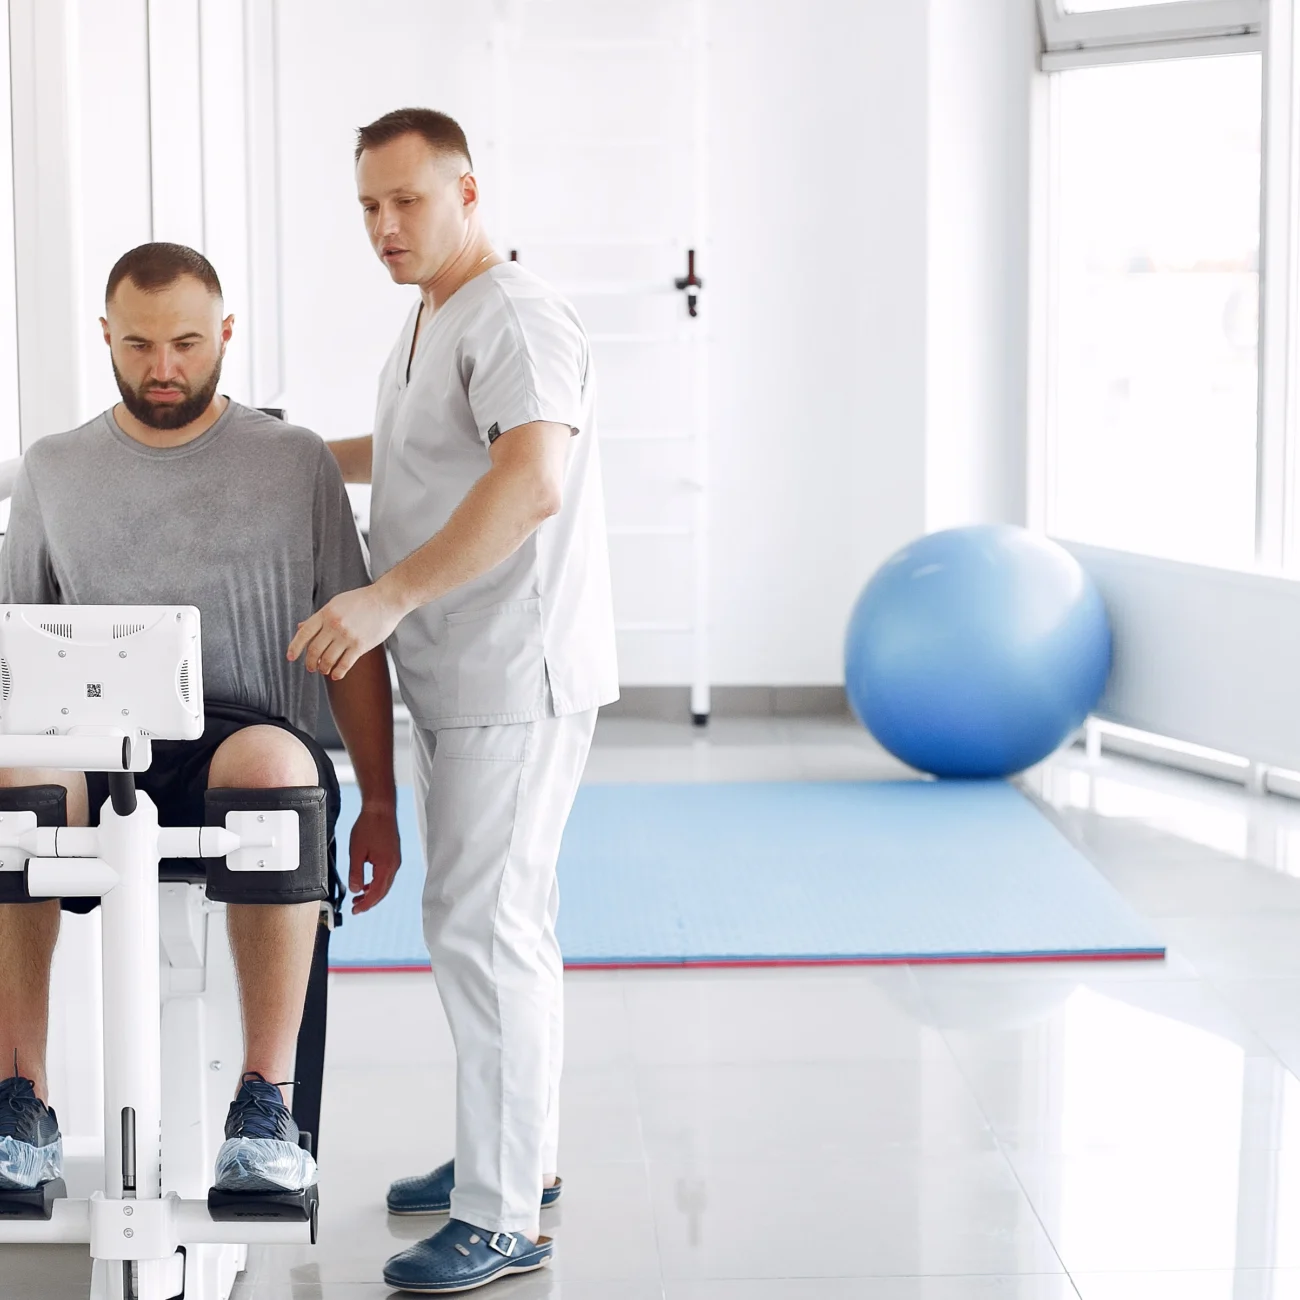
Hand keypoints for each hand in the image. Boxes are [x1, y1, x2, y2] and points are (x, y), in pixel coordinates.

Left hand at [287, 582, 405, 680]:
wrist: (386, 600)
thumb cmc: (361, 600)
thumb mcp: (336, 603)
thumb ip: (318, 617)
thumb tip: (300, 628)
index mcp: (326, 613)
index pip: (304, 633)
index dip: (295, 647)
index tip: (290, 658)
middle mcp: (334, 625)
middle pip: (314, 650)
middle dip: (310, 662)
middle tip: (311, 667)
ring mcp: (347, 636)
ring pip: (327, 660)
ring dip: (323, 668)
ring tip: (324, 670)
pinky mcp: (360, 645)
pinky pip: (344, 664)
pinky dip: (337, 673)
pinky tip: (336, 675)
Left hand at [348, 801, 401, 914]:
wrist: (380, 809)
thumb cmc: (369, 826)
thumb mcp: (356, 852)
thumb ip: (356, 873)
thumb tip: (356, 890)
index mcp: (386, 866)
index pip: (377, 893)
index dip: (366, 904)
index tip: (355, 911)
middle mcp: (394, 865)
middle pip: (383, 891)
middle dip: (370, 902)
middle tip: (355, 908)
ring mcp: (395, 860)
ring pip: (385, 884)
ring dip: (373, 893)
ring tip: (359, 898)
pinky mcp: (393, 855)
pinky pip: (386, 875)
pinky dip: (376, 883)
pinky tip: (367, 883)